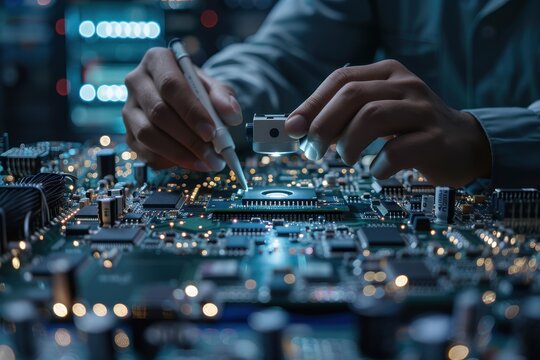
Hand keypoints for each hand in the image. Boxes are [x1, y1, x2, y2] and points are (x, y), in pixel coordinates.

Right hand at [123, 47, 242, 170]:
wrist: (182, 99)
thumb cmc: (197, 90)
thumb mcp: (213, 87)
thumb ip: (224, 97)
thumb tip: (232, 115)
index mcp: (157, 61)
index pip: (171, 85)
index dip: (191, 112)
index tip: (211, 132)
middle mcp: (137, 82)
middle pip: (158, 112)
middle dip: (189, 138)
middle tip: (213, 155)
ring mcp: (129, 108)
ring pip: (148, 134)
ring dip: (179, 154)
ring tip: (206, 162)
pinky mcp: (128, 133)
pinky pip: (145, 152)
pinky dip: (170, 162)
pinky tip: (192, 163)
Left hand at [285, 59, 490, 186]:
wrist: (465, 144)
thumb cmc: (411, 129)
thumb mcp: (377, 114)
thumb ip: (343, 117)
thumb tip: (300, 130)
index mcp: (387, 74)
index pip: (340, 79)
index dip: (311, 104)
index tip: (292, 128)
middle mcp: (405, 85)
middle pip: (352, 95)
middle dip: (323, 125)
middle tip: (313, 151)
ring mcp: (423, 110)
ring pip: (372, 116)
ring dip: (348, 143)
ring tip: (347, 159)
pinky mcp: (436, 139)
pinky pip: (398, 149)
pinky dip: (379, 164)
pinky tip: (378, 171)